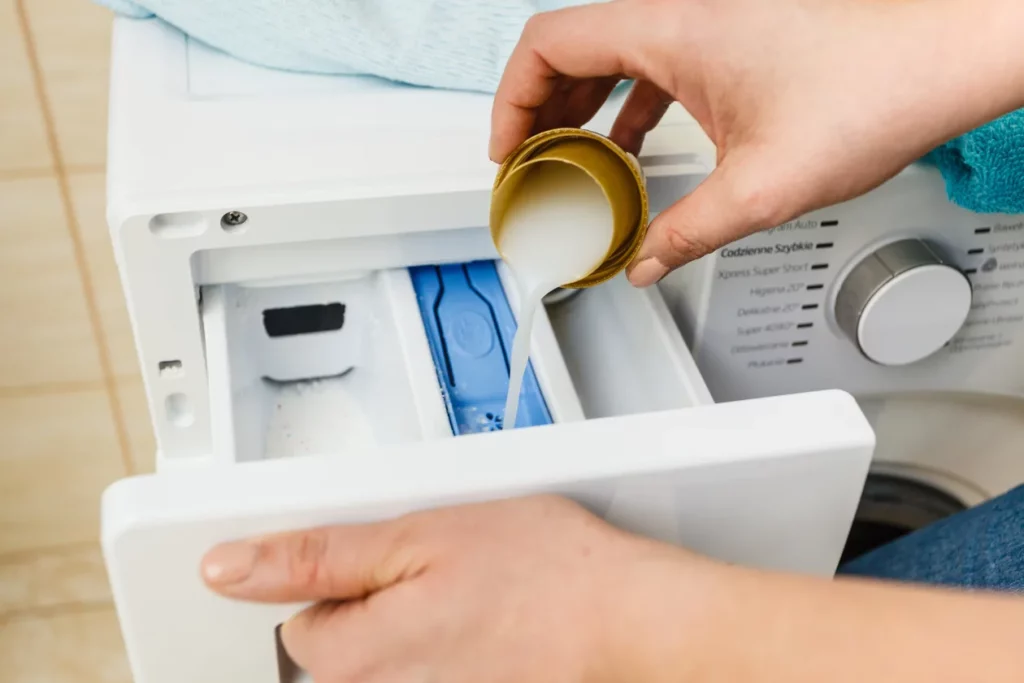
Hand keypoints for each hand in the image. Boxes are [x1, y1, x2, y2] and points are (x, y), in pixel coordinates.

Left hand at [200, 496, 713, 682]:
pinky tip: (490, 625)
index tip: (388, 563)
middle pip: (342, 656)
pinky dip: (450, 648)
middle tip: (438, 575)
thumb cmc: (544, 572)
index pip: (298, 626)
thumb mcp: (418, 534)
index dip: (342, 581)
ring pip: (391, 667)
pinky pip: (431, 674)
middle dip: (377, 610)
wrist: (628, 618)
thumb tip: (230, 568)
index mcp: (357, 657)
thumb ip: (317, 556)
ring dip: (417, 630)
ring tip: (472, 600)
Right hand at [489, 0, 1020, 286]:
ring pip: (610, 53)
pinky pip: (652, 65)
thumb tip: (646, 262)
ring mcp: (706, 25)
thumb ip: (687, 231)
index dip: (511, 99)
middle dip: (537, 108)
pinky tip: (630, 143)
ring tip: (566, 157)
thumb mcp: (761, 187)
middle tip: (527, 161)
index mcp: (671, 30)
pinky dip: (626, 105)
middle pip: (572, 47)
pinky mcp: (729, 42)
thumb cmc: (873, 88)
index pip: (549, 43)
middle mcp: (682, 16)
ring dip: (579, 105)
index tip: (508, 148)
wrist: (942, 57)